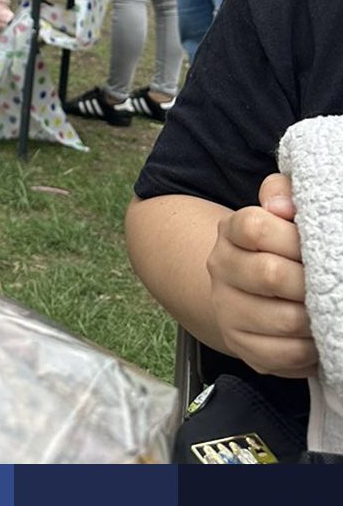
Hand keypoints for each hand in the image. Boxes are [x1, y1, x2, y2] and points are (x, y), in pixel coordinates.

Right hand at [204, 173, 316, 377]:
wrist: (248, 289)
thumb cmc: (279, 247)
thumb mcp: (280, 212)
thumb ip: (282, 194)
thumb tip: (284, 206)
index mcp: (230, 231)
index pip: (254, 226)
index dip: (292, 238)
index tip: (313, 246)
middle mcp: (220, 268)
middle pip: (270, 274)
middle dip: (312, 283)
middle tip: (330, 284)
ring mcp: (227, 309)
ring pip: (284, 319)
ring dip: (316, 318)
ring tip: (326, 311)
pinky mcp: (241, 346)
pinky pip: (286, 355)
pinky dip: (311, 350)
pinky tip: (315, 337)